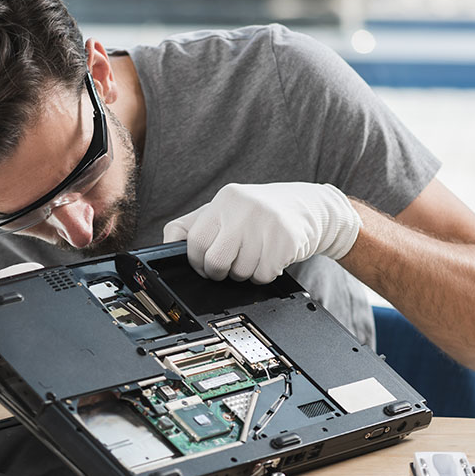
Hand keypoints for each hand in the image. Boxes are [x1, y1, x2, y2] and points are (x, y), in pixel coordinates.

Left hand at [162, 182, 360, 283]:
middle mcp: (244, 208)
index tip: (204, 265)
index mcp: (224, 200)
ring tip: (254, 256)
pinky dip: (264, 275)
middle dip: (218, 272)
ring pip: (240, 272)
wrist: (310, 208)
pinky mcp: (286, 240)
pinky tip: (270, 258)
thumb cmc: (260, 214)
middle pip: (215, 261)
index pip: (195, 241)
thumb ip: (192, 226)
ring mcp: (267, 224)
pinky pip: (263, 275)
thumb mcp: (225, 210)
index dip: (197, 262)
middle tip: (229, 266)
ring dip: (244, 274)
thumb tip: (164, 249)